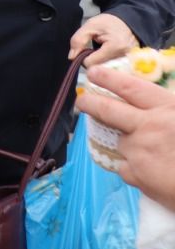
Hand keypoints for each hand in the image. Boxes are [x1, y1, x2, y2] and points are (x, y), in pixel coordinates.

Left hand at [69, 13, 136, 65]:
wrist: (127, 22)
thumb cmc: (110, 22)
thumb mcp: (90, 25)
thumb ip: (78, 40)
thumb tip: (72, 57)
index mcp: (115, 46)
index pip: (90, 64)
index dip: (83, 57)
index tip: (87, 49)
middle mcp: (124, 56)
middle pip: (98, 69)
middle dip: (92, 60)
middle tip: (95, 49)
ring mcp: (128, 62)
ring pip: (104, 70)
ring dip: (99, 62)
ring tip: (102, 51)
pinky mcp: (129, 64)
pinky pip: (112, 70)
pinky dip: (106, 64)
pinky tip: (108, 56)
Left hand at [77, 64, 174, 209]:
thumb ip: (169, 108)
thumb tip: (155, 105)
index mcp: (168, 109)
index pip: (131, 88)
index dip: (109, 79)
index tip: (94, 73)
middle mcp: (148, 127)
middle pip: (107, 110)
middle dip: (90, 102)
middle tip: (81, 99)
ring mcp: (138, 151)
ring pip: (122, 141)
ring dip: (129, 143)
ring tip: (153, 150)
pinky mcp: (135, 175)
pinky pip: (127, 166)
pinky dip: (135, 166)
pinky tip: (153, 170)